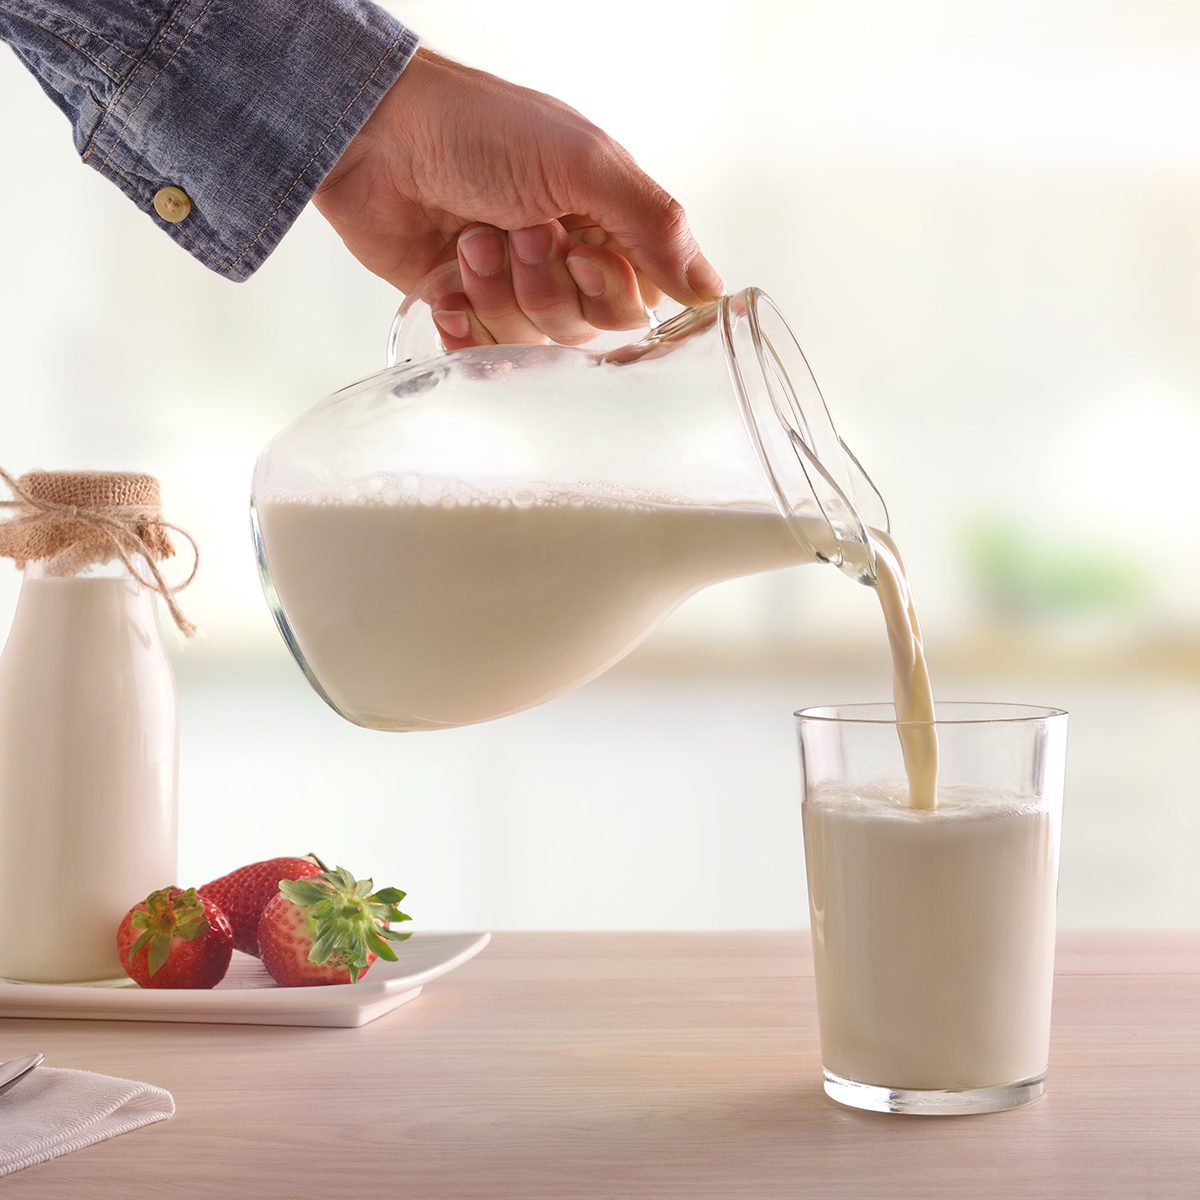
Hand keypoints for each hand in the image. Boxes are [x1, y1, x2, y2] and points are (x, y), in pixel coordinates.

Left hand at [313, 48, 722, 346]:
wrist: (375, 134)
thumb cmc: (479, 129)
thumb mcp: (583, 162)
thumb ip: (654, 226)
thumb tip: (713, 292)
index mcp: (603, 225)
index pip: (635, 304)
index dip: (607, 291)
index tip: (577, 247)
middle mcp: (562, 263)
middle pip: (584, 331)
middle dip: (545, 286)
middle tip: (516, 231)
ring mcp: (511, 289)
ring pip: (530, 343)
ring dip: (497, 292)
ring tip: (471, 239)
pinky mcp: (461, 308)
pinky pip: (480, 355)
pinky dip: (463, 327)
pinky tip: (448, 288)